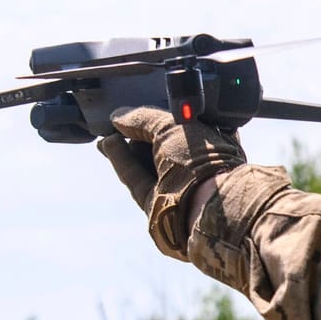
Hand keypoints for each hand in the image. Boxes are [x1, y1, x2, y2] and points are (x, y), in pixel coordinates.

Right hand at [99, 107, 246, 258]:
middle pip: (160, 147)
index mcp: (213, 145)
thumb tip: (118, 116)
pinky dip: (121, 160)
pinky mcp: (156, 203)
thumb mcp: (172, 125)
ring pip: (145, 164)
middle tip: (116, 123)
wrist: (204, 206)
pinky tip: (107, 144)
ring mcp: (176, 187)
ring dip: (125, 148)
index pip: (180, 128)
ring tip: (108, 133)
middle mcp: (196, 167)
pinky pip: (135, 177)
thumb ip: (144, 118)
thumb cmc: (201, 160)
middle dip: (137, 135)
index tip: (136, 113)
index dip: (158, 120)